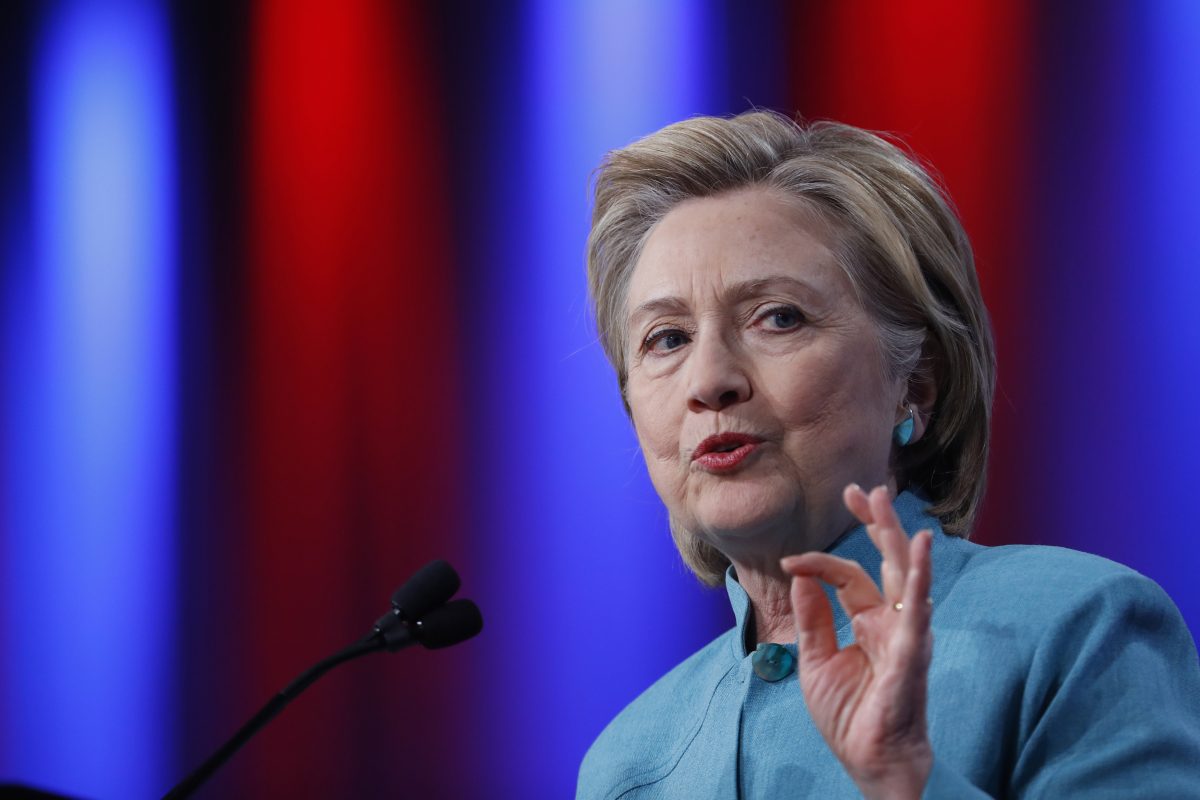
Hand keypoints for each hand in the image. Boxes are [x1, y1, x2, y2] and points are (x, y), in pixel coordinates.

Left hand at [780, 484, 933, 799]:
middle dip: (876, 523)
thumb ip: (812, 617)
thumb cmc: (849, 715)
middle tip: (862, 490)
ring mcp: (905, 633)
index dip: (817, 562)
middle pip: (886, 561)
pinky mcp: (911, 652)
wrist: (869, 759)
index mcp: (868, 621)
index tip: (788, 559)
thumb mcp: (816, 659)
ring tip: (887, 502)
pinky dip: (919, 579)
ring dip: (896, 537)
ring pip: (904, 575)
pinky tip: (920, 550)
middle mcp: (892, 621)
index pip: (846, 575)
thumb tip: (800, 575)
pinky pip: (916, 610)